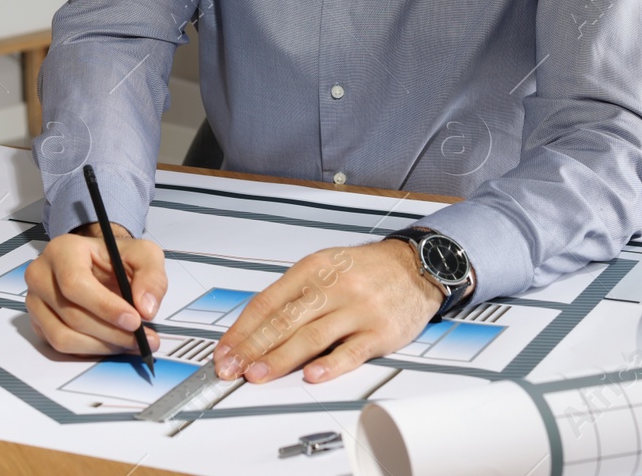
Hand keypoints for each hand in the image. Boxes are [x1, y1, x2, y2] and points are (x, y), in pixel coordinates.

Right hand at [25, 223, 168, 355]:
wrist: (99, 265)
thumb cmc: (116, 258)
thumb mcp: (143, 255)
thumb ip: (151, 276)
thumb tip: (146, 308)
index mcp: (63, 250)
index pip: (75, 283)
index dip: (105, 306)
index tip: (134, 320)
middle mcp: (41, 275)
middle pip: (71, 314)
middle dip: (111, 332)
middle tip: (142, 338)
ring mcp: (35, 302)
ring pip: (64, 336)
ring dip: (102, 346)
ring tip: (130, 342)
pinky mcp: (38, 323)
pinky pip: (61, 347)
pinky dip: (90, 350)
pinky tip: (113, 343)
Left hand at [211, 239, 445, 384]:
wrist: (416, 265)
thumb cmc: (366, 270)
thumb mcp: (325, 266)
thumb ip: (294, 294)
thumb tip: (255, 328)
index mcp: (313, 269)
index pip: (267, 302)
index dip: (242, 329)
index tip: (225, 350)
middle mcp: (333, 287)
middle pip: (284, 320)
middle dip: (252, 347)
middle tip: (231, 368)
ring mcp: (357, 309)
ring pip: (311, 336)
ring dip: (280, 359)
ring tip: (257, 375)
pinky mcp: (380, 331)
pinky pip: (352, 351)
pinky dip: (330, 365)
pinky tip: (312, 375)